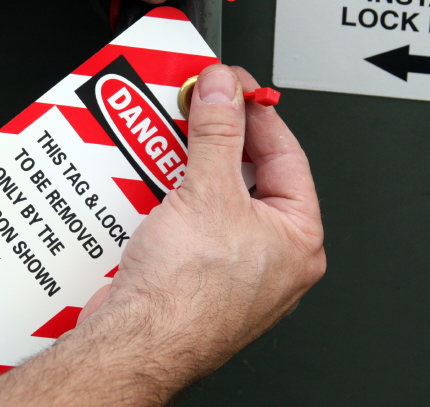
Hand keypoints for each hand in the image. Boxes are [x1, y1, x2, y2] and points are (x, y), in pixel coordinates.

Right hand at [0, 66, 324, 406]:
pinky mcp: (192, 268)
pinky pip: (185, 214)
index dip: (255, 111)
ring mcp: (230, 262)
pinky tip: (151, 176)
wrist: (132, 345)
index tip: (232, 84)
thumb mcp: (208, 194)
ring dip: (186, 163)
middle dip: (216, 137)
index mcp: (297, 239)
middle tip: (197, 104)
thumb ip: (219, 134)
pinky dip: (167, 191)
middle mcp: (269, 253)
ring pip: (211, 192)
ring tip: (169, 137)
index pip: (284, 153)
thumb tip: (224, 92)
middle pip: (245, 171)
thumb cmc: (185, 301)